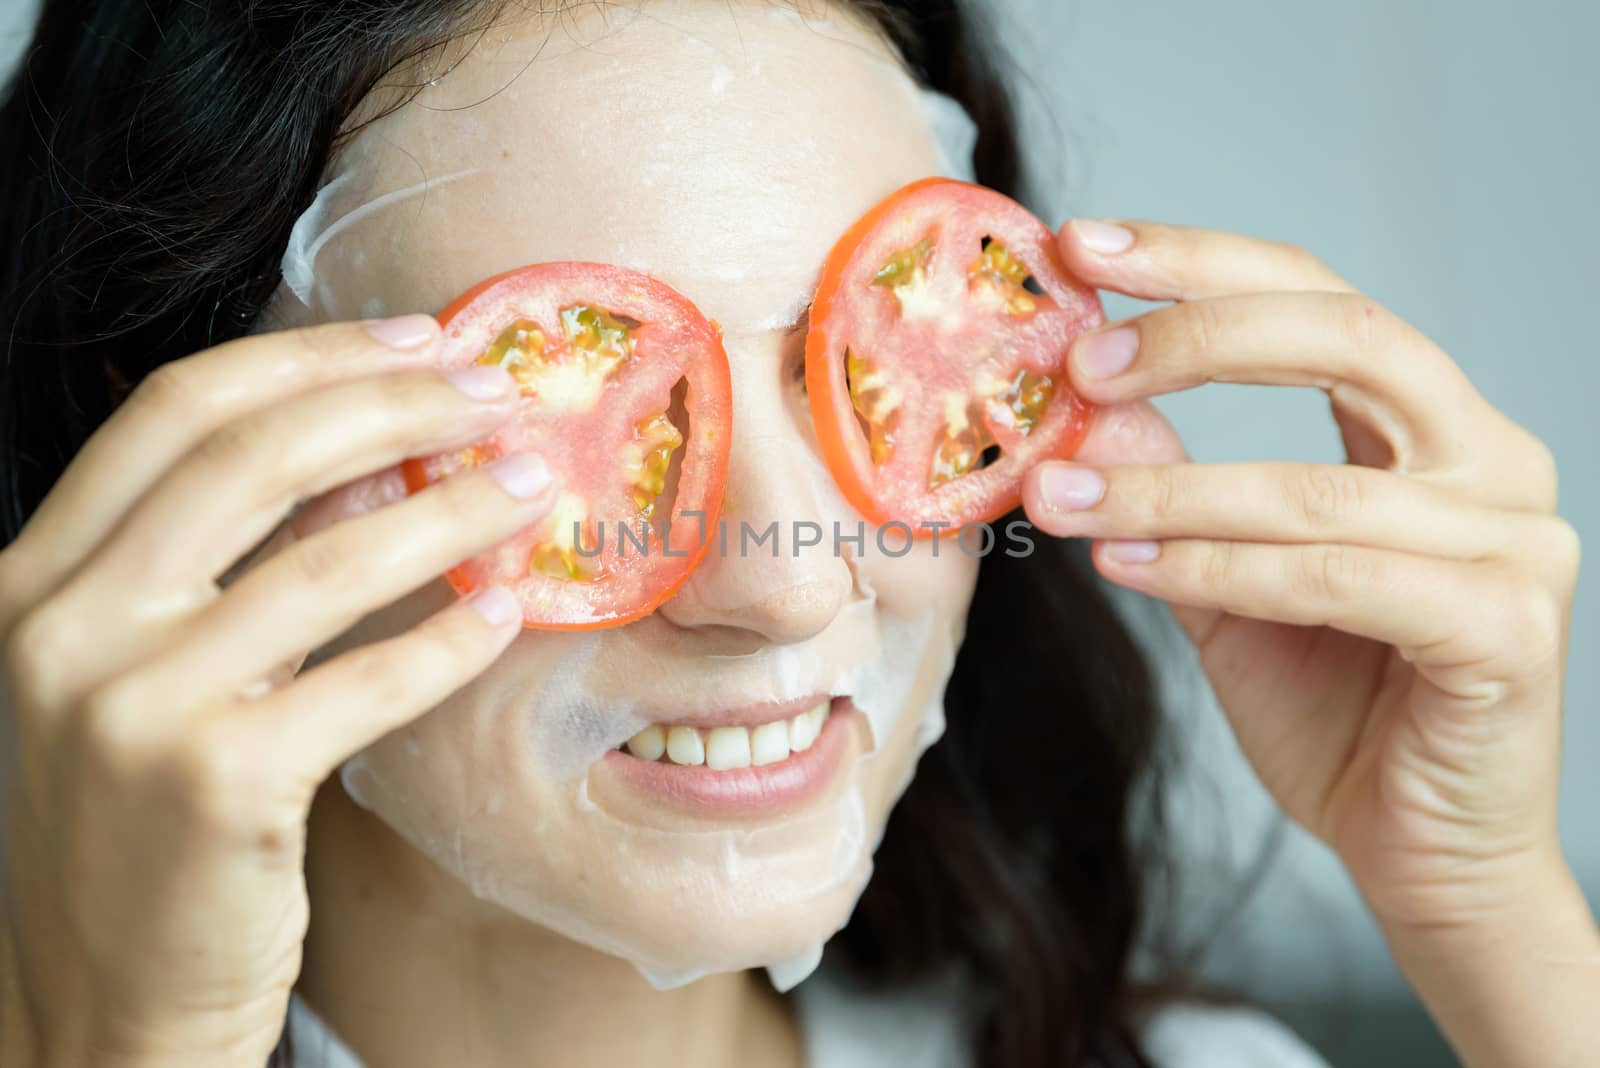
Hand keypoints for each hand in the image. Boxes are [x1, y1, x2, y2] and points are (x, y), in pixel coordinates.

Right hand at [0, 316, 556, 1065]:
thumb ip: (223, 569)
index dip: (308, 357)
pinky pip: (370, 680)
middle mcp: (62, 625)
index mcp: (33, 577)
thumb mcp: (142, 677)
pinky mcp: (216, 785)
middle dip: (394, 404)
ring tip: (531, 481)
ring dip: (452, 507)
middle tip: (495, 393)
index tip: (416, 340)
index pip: (176, 410)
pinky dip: (449, 636)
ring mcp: (131, 705)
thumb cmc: (132, 832)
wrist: (93, 1006)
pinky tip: (503, 610)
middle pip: (254, 454)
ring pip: (328, 558)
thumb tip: (372, 463)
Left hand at [1020, 220, 1593, 1065]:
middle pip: (1348, 336)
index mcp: (1427, 426)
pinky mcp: (1507, 627)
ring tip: (1061, 495)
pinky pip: (1343, 576)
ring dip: (1171, 489)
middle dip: (1197, 333)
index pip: (1315, 297)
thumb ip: (1170, 491)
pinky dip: (1220, 568)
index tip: (1083, 245)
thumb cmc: (1333, 706)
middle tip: (1080, 359)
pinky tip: (1125, 568)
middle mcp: (1488, 457)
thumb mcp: (1221, 578)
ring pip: (1320, 482)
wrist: (1421, 851)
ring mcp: (1513, 539)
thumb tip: (1082, 407)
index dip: (1198, 261)